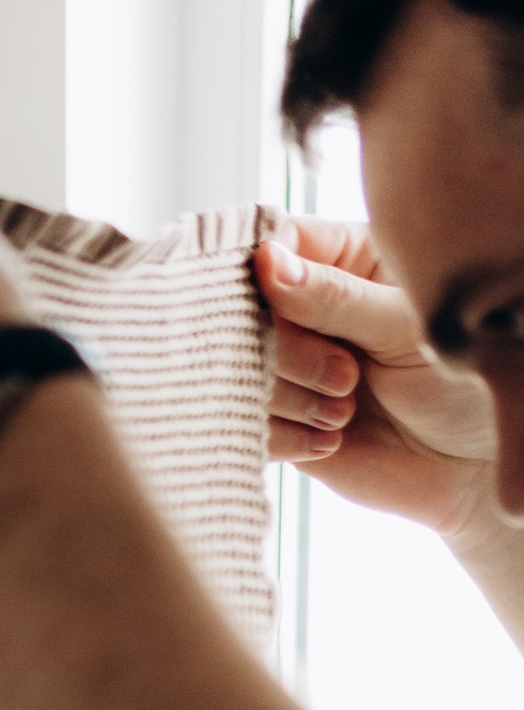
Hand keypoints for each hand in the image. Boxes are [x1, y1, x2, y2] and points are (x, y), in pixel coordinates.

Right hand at [258, 220, 495, 531]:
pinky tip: (332, 438)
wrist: (465, 467)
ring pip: (245, 371)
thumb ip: (337, 297)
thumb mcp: (406, 328)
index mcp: (350, 262)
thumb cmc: (458, 384)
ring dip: (296, 399)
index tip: (275, 299)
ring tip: (346, 411)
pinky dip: (288, 437)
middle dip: (294, 352)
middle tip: (347, 375)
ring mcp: (291, 367)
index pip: (280, 242)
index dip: (266, 270)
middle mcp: (312, 310)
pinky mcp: (279, 420)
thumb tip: (266, 264)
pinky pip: (248, 422)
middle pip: (252, 311)